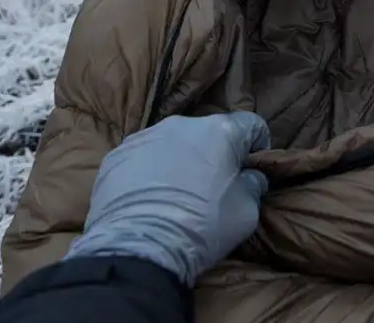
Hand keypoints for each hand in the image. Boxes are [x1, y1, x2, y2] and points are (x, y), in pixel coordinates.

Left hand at [64, 111, 270, 285]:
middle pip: (209, 133)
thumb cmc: (202, 227)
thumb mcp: (247, 211)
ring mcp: (144, 137)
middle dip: (216, 154)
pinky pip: (142, 158)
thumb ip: (253, 184)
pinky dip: (149, 172)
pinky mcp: (115, 156)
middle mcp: (182, 124)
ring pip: (173, 143)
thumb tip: (249, 176)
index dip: (258, 146)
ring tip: (176, 195)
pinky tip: (147, 199)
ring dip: (181, 161)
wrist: (138, 249)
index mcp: (220, 131)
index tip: (252, 170)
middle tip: (214, 186)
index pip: (251, 125)